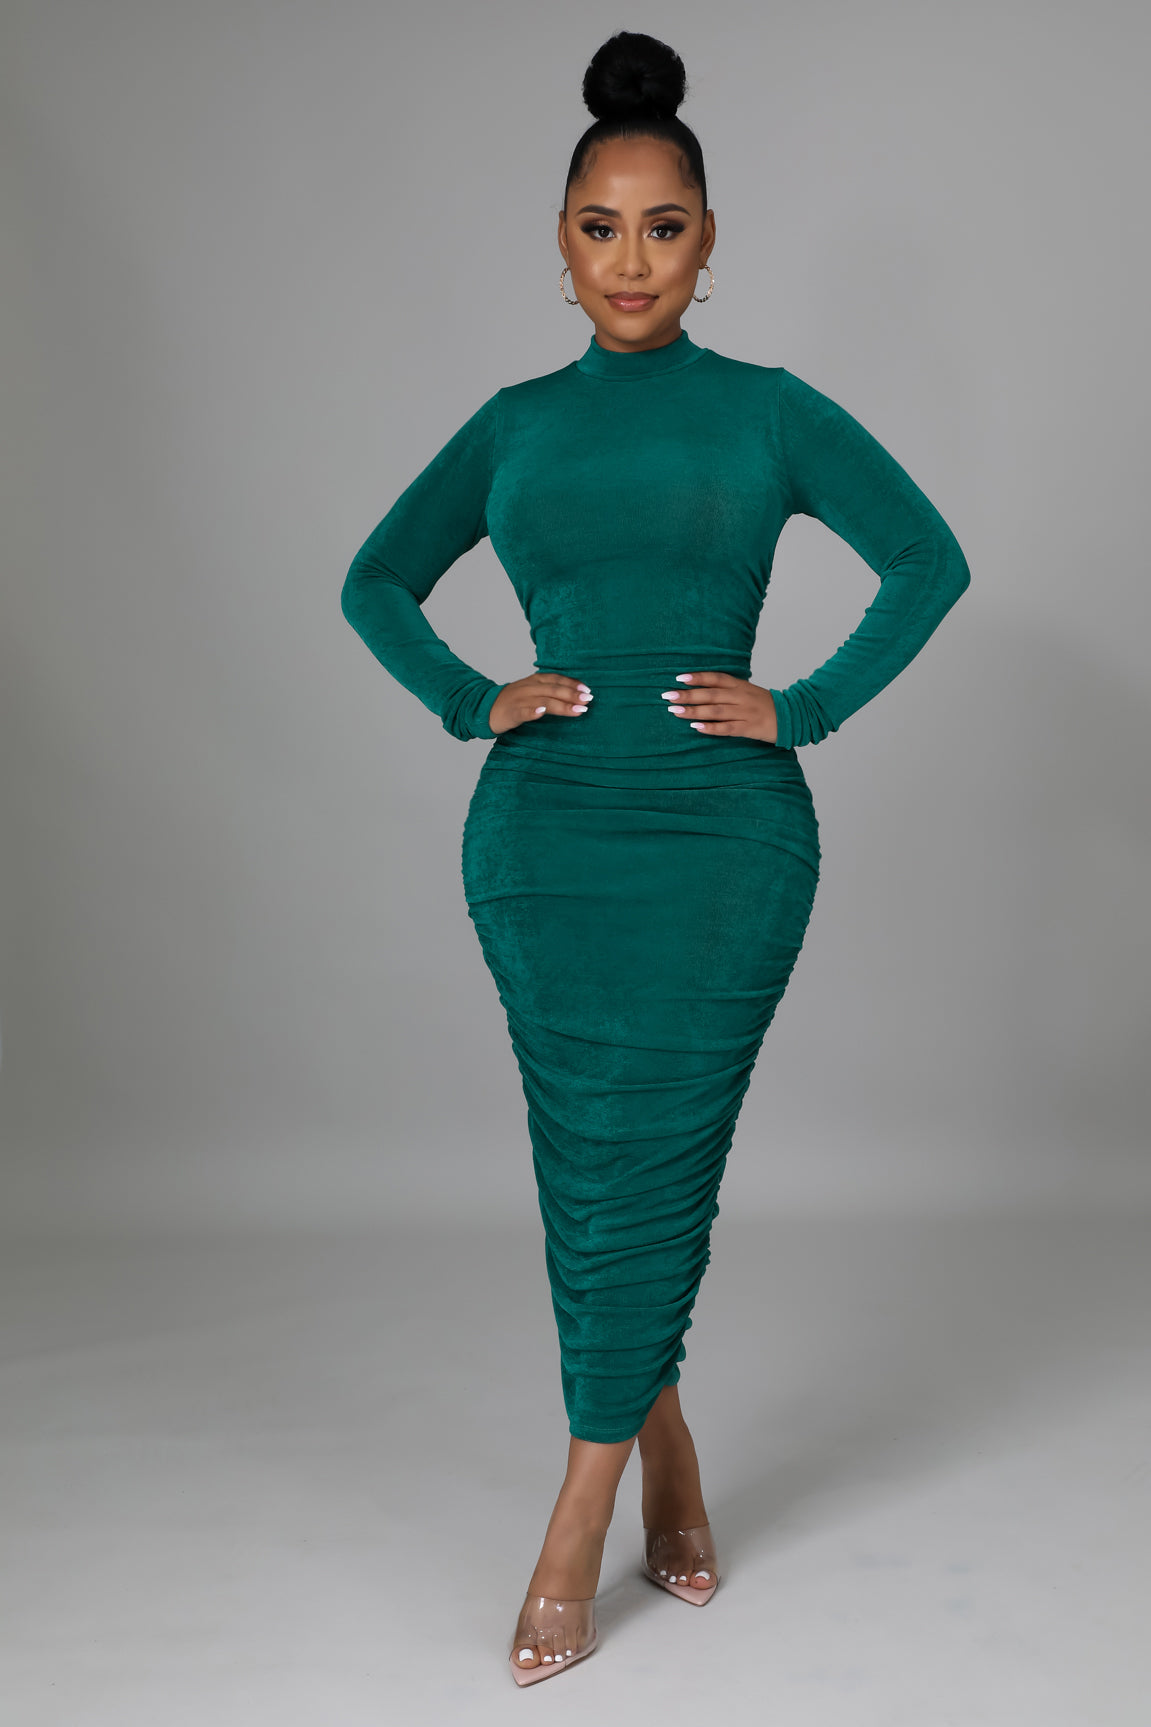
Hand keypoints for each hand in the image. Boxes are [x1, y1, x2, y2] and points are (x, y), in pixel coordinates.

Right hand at [488, 672, 593, 734]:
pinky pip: (522, 712)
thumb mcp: (531, 691)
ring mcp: (519, 700)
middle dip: (572, 694)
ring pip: (543, 700)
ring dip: (562, 705)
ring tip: (578, 710)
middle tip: (588, 700)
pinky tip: (541, 713)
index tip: (587, 690)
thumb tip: (574, 695)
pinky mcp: (511, 713)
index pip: (556, 679)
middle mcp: (528, 688)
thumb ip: (549, 691)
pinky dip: (532, 712)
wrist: (484, 708)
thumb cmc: (512, 702)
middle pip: (553, 689)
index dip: (572, 683)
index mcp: (534, 681)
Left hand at [661, 672, 777, 742]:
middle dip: (688, 695)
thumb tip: (702, 688)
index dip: (698, 677)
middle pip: (711, 694)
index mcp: (740, 685)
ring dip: (694, 711)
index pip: (716, 678)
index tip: (679, 678)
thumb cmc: (765, 704)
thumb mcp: (748, 691)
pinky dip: (711, 728)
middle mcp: (740, 697)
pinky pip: (727, 728)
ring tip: (675, 711)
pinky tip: (696, 727)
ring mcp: (744, 713)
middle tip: (668, 695)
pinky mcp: (748, 728)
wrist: (792, 716)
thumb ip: (728, 689)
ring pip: (715, 711)